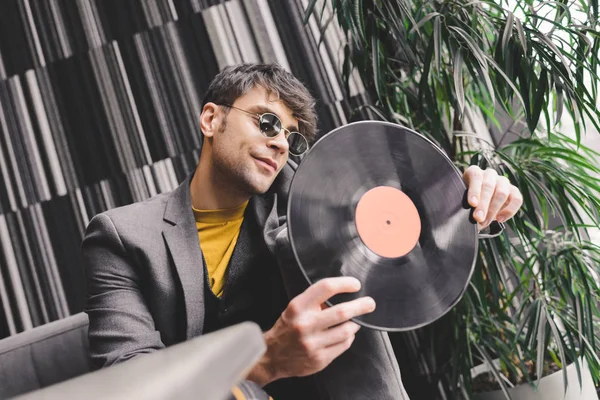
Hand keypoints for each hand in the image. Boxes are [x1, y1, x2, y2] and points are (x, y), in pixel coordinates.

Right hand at [246, 277, 374, 385]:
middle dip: (361, 306)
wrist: (272, 356)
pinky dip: (348, 338)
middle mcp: (305, 324)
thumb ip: (315, 301)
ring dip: (355, 324)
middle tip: (370, 303)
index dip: (344, 284)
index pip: (325, 288)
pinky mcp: (319, 359)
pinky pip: (343, 345)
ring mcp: (312, 344)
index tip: (355, 284)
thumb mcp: (295, 308)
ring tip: (357, 320)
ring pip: (346, 331)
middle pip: (342, 312)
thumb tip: (343, 293)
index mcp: (298, 307)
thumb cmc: (287, 327)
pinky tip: (346, 334)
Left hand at [463, 165, 523, 228]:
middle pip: (489, 186)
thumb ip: (464, 204)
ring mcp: (503, 181)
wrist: (481, 205)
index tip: (472, 204)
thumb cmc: (469, 202)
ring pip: (502, 193)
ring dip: (493, 210)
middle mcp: (489, 174)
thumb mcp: (463, 200)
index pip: (475, 176)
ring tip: (485, 222)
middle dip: (483, 204)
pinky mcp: (514, 191)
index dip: (474, 190)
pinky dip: (509, 211)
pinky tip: (500, 219)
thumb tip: (463, 217)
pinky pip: (517, 199)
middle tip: (478, 218)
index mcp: (474, 172)